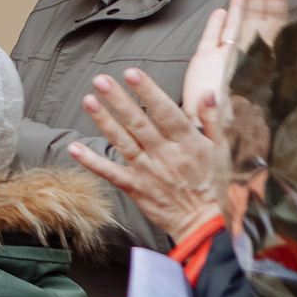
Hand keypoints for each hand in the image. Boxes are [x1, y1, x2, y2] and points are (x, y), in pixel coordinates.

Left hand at [68, 69, 224, 243]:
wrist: (206, 223)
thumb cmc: (214, 183)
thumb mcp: (221, 150)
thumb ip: (212, 120)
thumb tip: (209, 93)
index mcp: (188, 142)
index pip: (166, 112)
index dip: (149, 92)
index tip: (132, 73)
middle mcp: (166, 155)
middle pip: (139, 123)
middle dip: (119, 100)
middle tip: (101, 80)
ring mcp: (148, 171)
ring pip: (123, 142)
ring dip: (104, 121)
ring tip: (88, 100)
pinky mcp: (135, 188)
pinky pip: (111, 173)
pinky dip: (92, 161)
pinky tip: (75, 148)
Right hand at [180, 0, 283, 115]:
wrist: (213, 137)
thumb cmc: (245, 121)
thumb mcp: (274, 92)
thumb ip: (282, 66)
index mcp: (266, 63)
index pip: (273, 26)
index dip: (275, 4)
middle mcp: (247, 58)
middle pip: (255, 21)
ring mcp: (224, 60)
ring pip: (235, 26)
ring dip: (240, 5)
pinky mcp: (202, 65)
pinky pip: (211, 40)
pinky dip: (216, 26)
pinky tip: (221, 13)